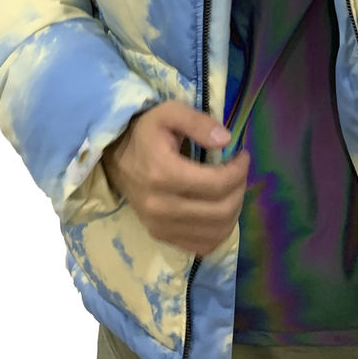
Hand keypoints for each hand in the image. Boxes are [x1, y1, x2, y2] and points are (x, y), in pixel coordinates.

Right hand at [101, 99, 249, 256]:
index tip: (242, 156)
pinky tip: (219, 209)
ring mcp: (159, 226)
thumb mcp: (169, 112)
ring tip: (231, 188)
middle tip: (239, 172)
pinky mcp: (160, 236)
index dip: (239, 171)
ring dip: (234, 210)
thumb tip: (226, 140)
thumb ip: (198, 122)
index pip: (217, 184)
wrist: (116, 156)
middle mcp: (160, 207)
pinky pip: (202, 246)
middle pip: (220, 211)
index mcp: (163, 174)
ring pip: (216, 232)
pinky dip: (219, 230)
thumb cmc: (145, 132)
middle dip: (239, 189)